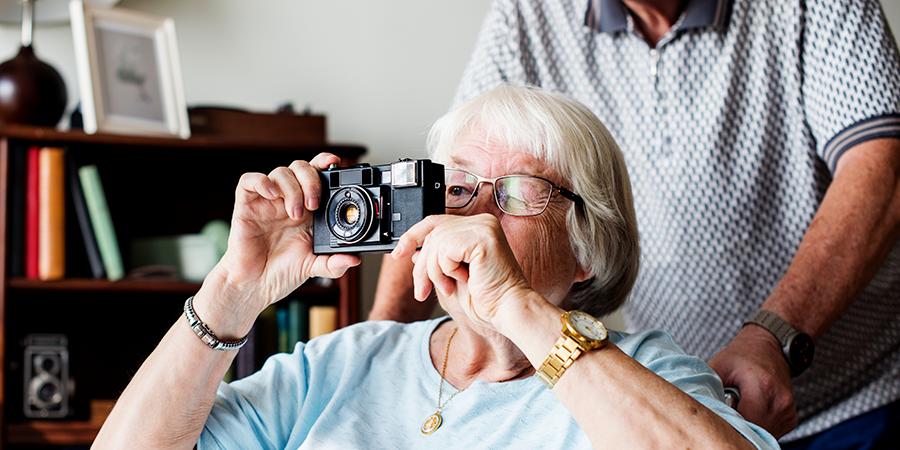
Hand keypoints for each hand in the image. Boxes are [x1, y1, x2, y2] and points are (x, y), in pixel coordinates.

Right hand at [199, 153, 359, 334]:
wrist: (256, 284)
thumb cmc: (282, 271)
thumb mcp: (313, 266)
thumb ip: (334, 263)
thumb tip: (354, 259)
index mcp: (307, 209)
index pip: (317, 175)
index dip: (325, 163)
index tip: (336, 163)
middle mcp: (288, 199)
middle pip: (301, 168)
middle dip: (311, 180)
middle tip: (314, 204)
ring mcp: (267, 201)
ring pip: (280, 172)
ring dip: (292, 189)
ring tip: (294, 214)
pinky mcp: (246, 204)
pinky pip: (249, 180)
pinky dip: (261, 182)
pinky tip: (272, 195)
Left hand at [391, 214, 532, 330]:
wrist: (508, 311)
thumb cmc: (487, 300)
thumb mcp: (451, 276)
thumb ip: (435, 260)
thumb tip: (412, 250)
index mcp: (477, 228)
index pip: (435, 222)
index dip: (412, 236)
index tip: (398, 254)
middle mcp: (482, 223)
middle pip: (432, 233)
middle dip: (421, 266)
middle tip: (422, 290)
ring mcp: (483, 227)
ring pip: (435, 242)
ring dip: (434, 272)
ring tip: (449, 287)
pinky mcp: (482, 237)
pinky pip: (445, 249)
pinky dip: (446, 270)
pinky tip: (462, 280)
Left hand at [707, 325, 796, 438]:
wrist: (769, 348)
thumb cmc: (740, 356)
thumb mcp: (718, 365)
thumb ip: (706, 386)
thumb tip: (693, 405)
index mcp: (763, 386)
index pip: (745, 421)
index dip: (728, 421)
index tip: (717, 414)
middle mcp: (780, 400)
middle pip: (753, 429)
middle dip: (737, 424)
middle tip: (726, 409)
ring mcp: (788, 411)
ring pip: (762, 433)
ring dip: (748, 425)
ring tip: (740, 406)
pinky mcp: (790, 419)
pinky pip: (770, 432)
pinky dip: (758, 425)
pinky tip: (750, 410)